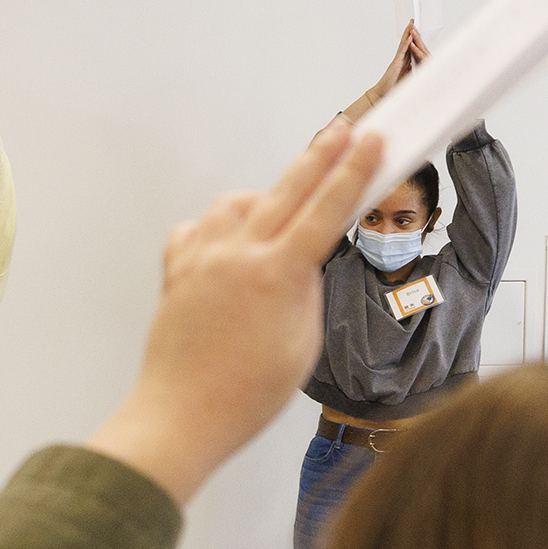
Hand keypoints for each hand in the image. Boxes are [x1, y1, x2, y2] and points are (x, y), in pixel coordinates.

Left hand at [87, 121, 384, 503]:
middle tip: (342, 130)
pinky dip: (216, 227)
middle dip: (319, 156)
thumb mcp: (303, 345)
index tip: (372, 140)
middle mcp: (236, 255)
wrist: (180, 418)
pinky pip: (198, 230)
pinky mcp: (175, 272)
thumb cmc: (245, 396)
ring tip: (283, 203)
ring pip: (236, 204)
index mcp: (277, 274)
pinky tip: (228, 240)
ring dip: (262, 197)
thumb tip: (304, 259)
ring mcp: (201, 259)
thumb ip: (306, 290)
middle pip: (286, 189)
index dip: (354, 171)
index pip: (326, 208)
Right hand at [372, 22, 426, 102]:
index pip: (410, 47)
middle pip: (406, 42)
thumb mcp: (408, 79)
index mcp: (404, 62)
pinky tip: (409, 37)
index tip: (416, 29)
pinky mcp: (395, 64)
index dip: (413, 38)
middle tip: (413, 21)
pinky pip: (402, 52)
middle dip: (410, 32)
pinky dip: (406, 44)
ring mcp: (397, 60)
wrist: (383, 94)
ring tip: (411, 24)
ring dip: (407, 34)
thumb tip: (422, 71)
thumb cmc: (394, 88)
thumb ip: (413, 72)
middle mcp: (400, 59)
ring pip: (404, 44)